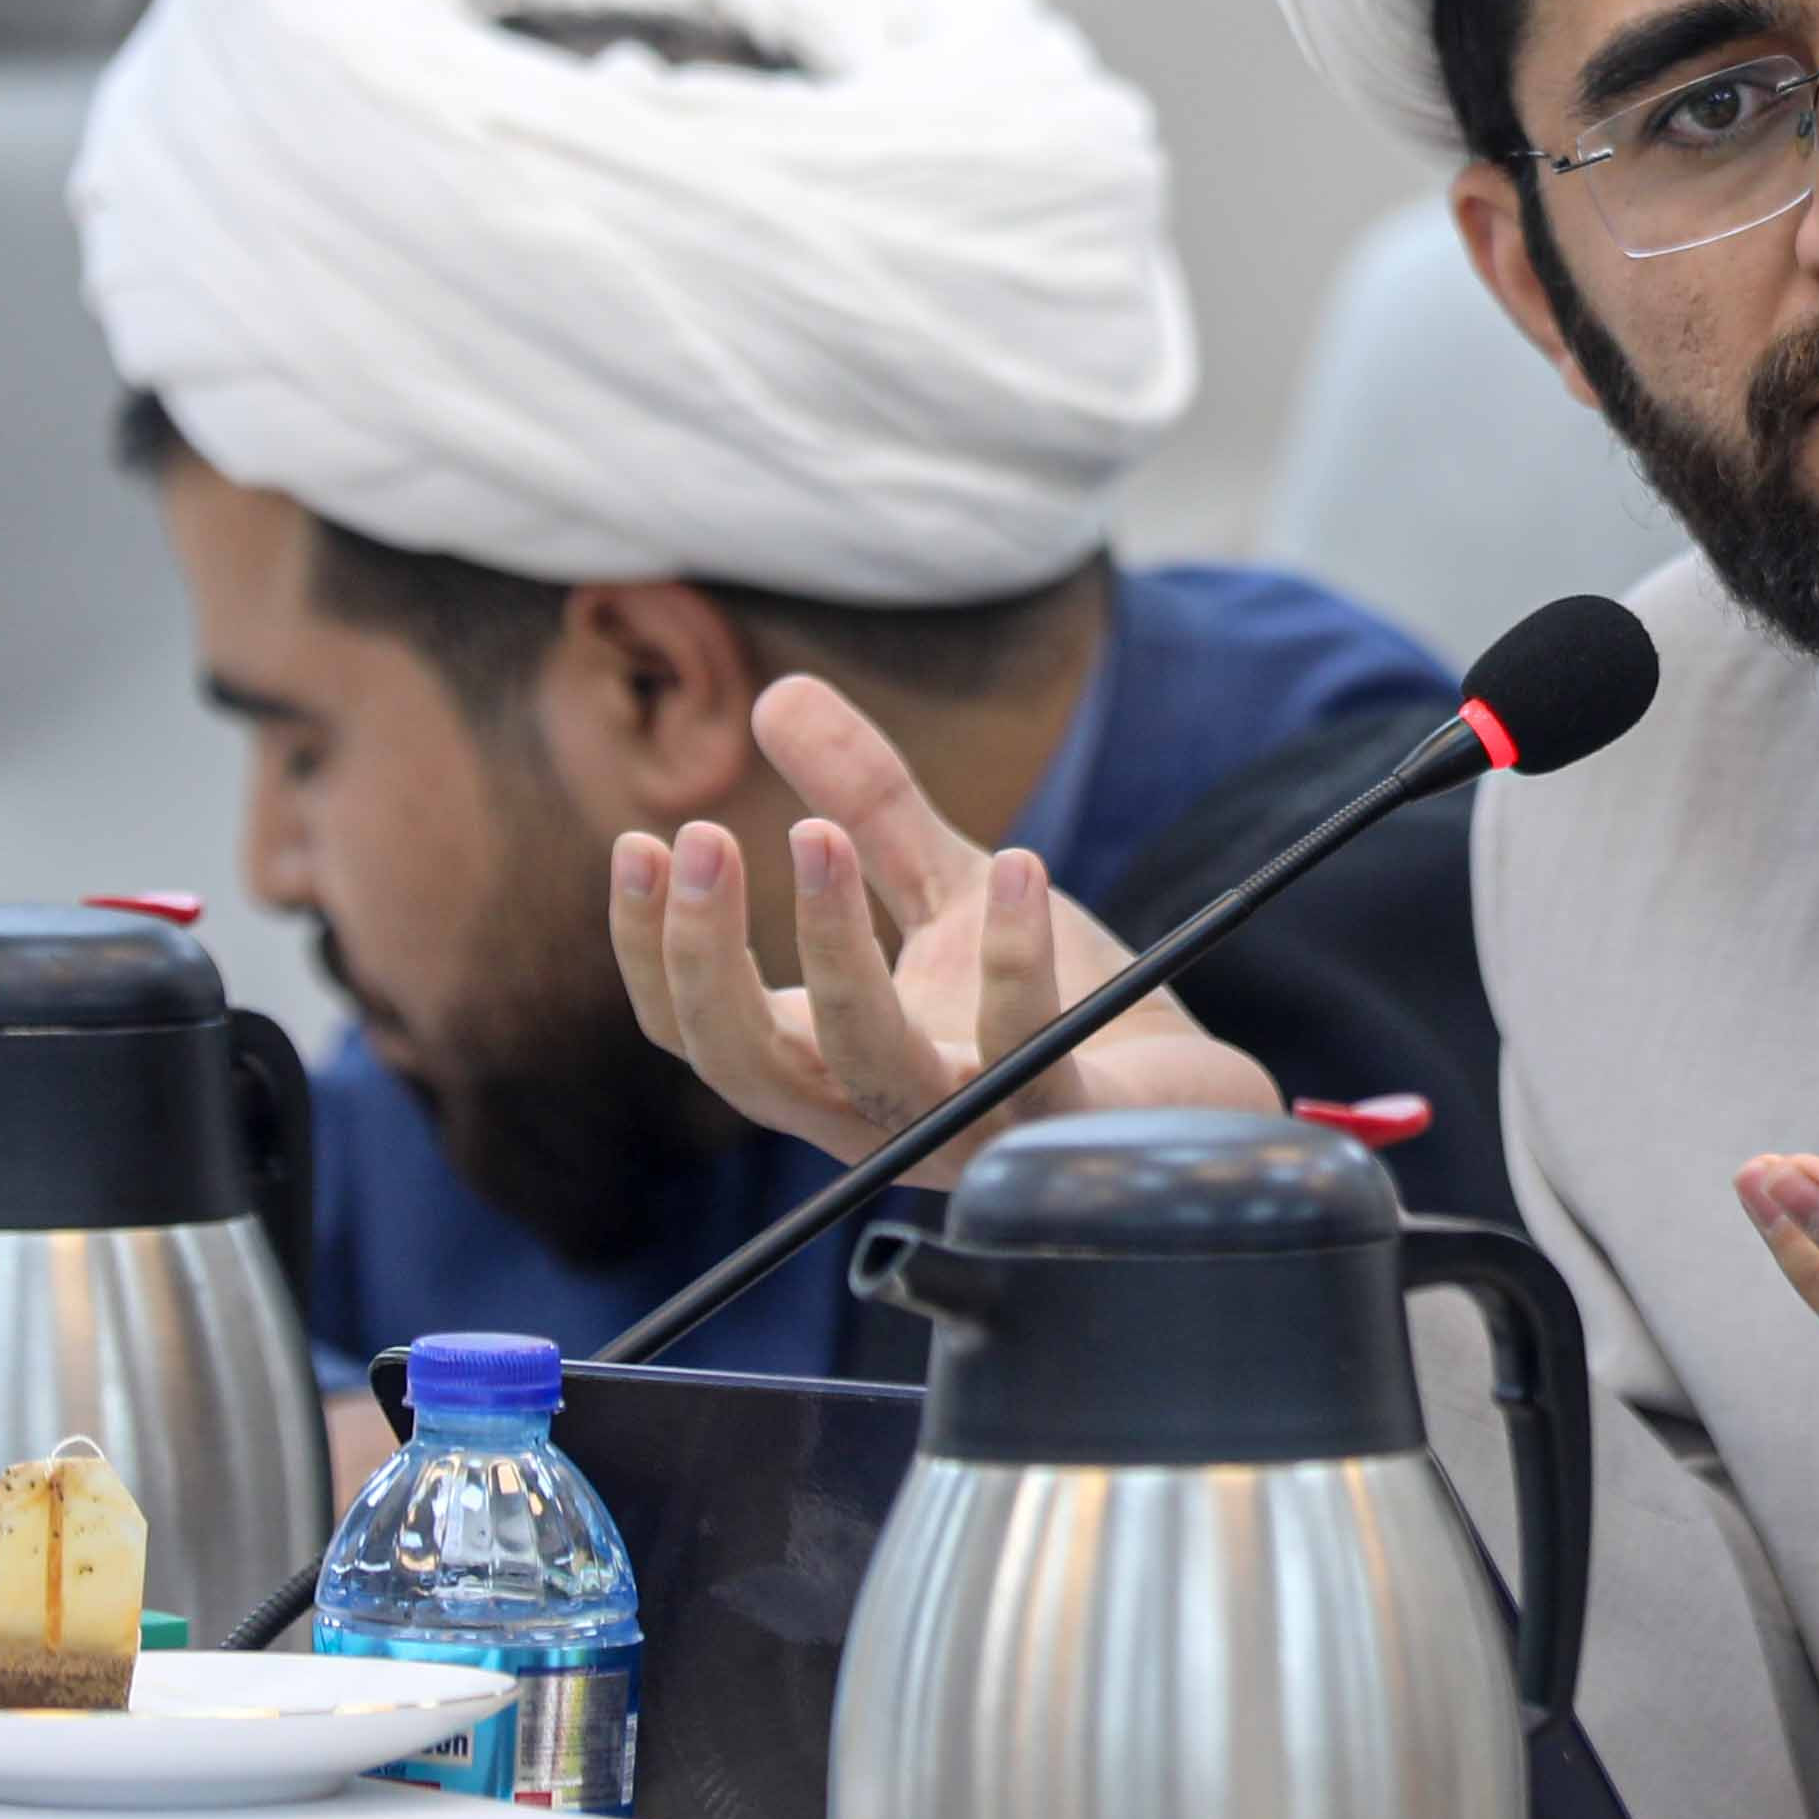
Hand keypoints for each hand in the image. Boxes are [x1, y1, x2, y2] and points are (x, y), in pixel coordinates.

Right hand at [610, 673, 1275, 1169]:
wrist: (1180, 1092)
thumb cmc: (1054, 1004)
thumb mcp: (948, 887)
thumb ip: (866, 808)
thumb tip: (780, 694)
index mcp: (823, 1063)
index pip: (694, 1031)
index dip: (648, 948)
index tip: (638, 842)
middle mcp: (872, 1113)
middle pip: (744, 1062)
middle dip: (704, 954)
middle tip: (697, 835)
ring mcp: (960, 1124)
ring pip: (865, 1062)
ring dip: (831, 948)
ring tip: (814, 831)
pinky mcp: (1057, 1121)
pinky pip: (1023, 1052)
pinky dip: (1017, 960)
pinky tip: (1018, 866)